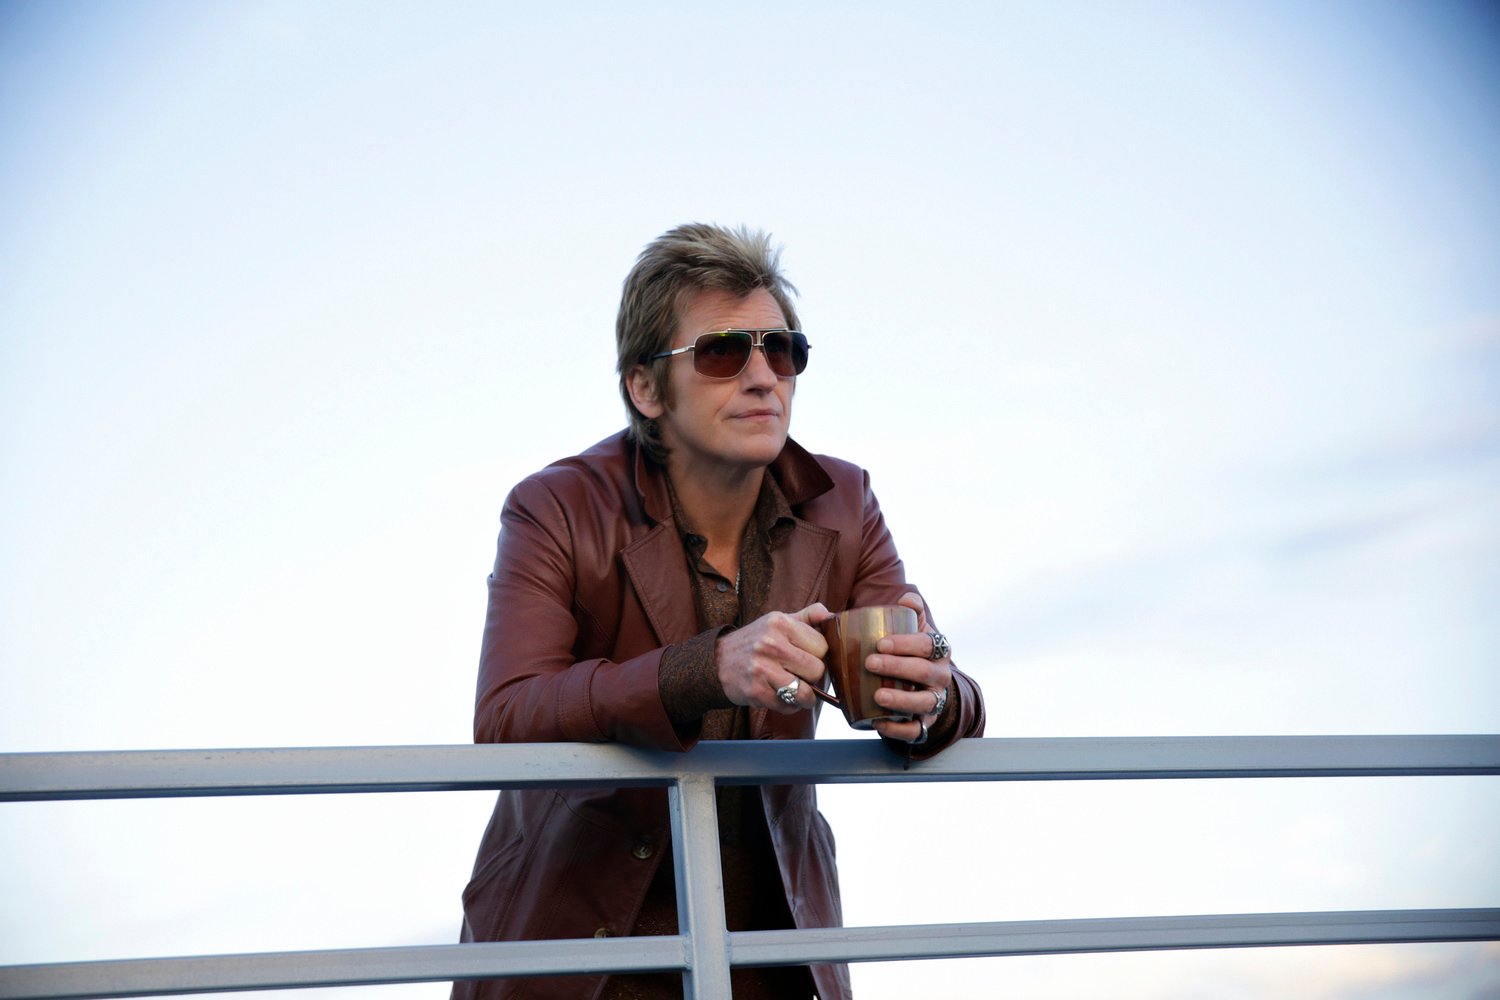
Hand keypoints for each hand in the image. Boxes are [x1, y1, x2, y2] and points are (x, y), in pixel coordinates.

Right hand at [715, 603, 831, 712]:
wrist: (717, 660)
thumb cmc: (755, 641)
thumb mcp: (778, 621)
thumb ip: (808, 616)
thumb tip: (832, 615)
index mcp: (780, 623)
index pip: (822, 646)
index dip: (819, 655)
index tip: (808, 656)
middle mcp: (770, 644)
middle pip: (817, 669)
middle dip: (812, 676)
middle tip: (801, 674)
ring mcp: (762, 669)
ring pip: (805, 692)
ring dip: (805, 696)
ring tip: (798, 690)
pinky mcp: (755, 691)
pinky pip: (787, 706)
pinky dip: (789, 706)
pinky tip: (780, 695)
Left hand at [869, 592, 951, 743]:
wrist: (924, 685)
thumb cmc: (912, 651)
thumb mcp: (915, 629)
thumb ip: (911, 611)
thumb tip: (907, 598)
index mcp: (939, 650)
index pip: (927, 644)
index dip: (906, 643)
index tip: (880, 642)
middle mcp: (941, 676)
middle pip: (924, 671)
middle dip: (897, 667)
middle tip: (870, 662)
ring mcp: (935, 700)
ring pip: (924, 702)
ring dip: (901, 700)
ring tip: (877, 696)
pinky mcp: (925, 723)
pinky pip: (915, 730)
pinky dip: (898, 729)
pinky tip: (879, 723)